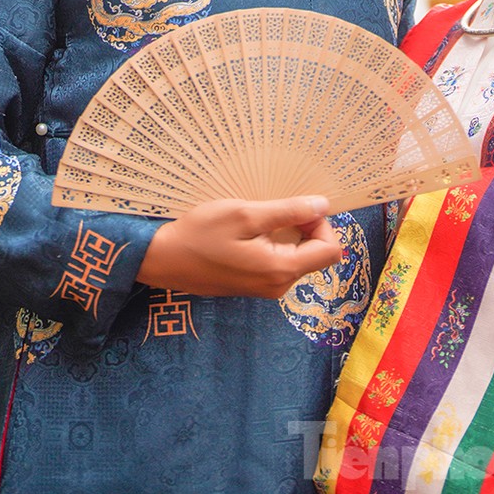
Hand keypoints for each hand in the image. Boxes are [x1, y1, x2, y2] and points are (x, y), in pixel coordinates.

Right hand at [137, 196, 344, 297]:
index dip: (322, 224)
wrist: (163, 260)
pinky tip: (251, 231)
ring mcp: (266, 288)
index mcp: (280, 270)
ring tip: (260, 219)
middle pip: (316, 255)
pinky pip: (280, 263)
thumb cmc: (200, 235)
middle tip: (277, 209)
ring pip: (298, 257)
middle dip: (306, 228)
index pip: (330, 250)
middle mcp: (278, 286)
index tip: (297, 208)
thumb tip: (323, 206)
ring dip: (289, 235)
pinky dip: (276, 244)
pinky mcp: (254, 285)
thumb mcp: (245, 215)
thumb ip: (288, 212)